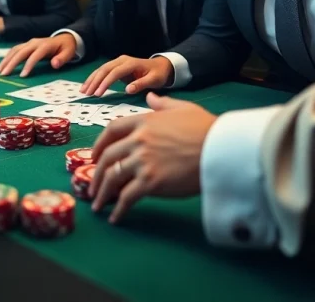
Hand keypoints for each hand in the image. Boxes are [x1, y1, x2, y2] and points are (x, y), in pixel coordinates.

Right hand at [0, 34, 76, 76]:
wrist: (65, 38)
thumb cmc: (66, 48)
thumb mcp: (68, 53)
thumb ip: (62, 59)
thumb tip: (54, 64)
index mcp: (45, 45)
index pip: (34, 56)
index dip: (28, 65)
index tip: (22, 76)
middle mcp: (35, 42)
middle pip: (21, 52)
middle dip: (11, 63)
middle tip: (4, 74)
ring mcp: (29, 43)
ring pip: (15, 50)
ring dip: (6, 60)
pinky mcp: (26, 45)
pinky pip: (15, 50)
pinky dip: (8, 57)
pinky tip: (3, 65)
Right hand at [81, 55, 173, 95]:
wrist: (160, 66)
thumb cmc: (158, 74)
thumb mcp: (154, 80)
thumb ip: (141, 84)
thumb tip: (127, 90)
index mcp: (131, 63)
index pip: (115, 73)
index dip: (105, 83)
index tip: (98, 94)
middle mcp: (122, 60)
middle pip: (105, 69)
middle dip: (94, 81)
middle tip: (87, 93)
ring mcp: (118, 62)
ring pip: (101, 69)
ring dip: (91, 79)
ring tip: (83, 91)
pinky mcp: (116, 66)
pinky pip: (103, 72)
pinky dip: (94, 78)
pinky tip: (88, 86)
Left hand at [89, 92, 216, 222]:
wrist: (221, 149)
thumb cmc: (207, 129)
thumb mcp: (184, 108)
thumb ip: (163, 104)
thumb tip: (150, 97)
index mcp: (144, 122)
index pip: (111, 131)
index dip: (99, 145)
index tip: (94, 156)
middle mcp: (139, 140)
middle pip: (107, 157)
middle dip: (96, 173)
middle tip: (93, 186)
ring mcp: (143, 161)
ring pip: (112, 178)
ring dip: (102, 193)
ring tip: (98, 205)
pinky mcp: (151, 182)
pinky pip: (127, 197)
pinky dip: (118, 209)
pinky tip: (115, 217)